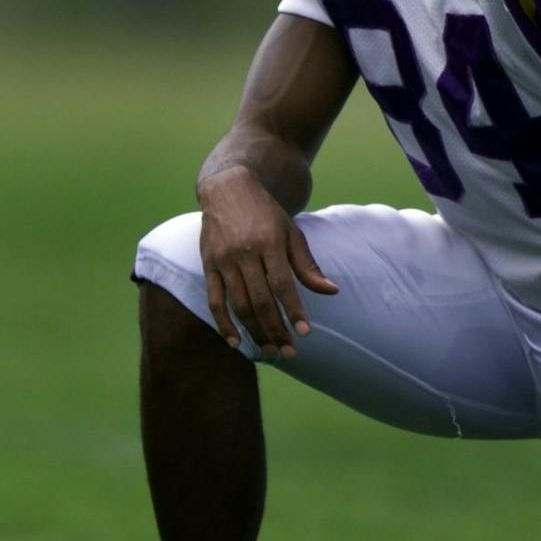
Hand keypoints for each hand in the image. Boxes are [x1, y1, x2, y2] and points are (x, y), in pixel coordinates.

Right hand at [197, 165, 337, 359]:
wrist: (228, 189)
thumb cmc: (265, 213)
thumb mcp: (291, 232)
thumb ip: (307, 265)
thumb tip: (331, 291)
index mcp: (268, 242)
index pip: (283, 284)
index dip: (293, 310)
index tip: (305, 333)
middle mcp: (244, 253)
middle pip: (261, 301)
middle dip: (276, 330)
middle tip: (289, 352)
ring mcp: (223, 260)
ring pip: (239, 305)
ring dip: (254, 332)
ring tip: (270, 351)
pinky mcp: (208, 266)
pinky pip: (215, 301)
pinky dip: (223, 324)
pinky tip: (235, 342)